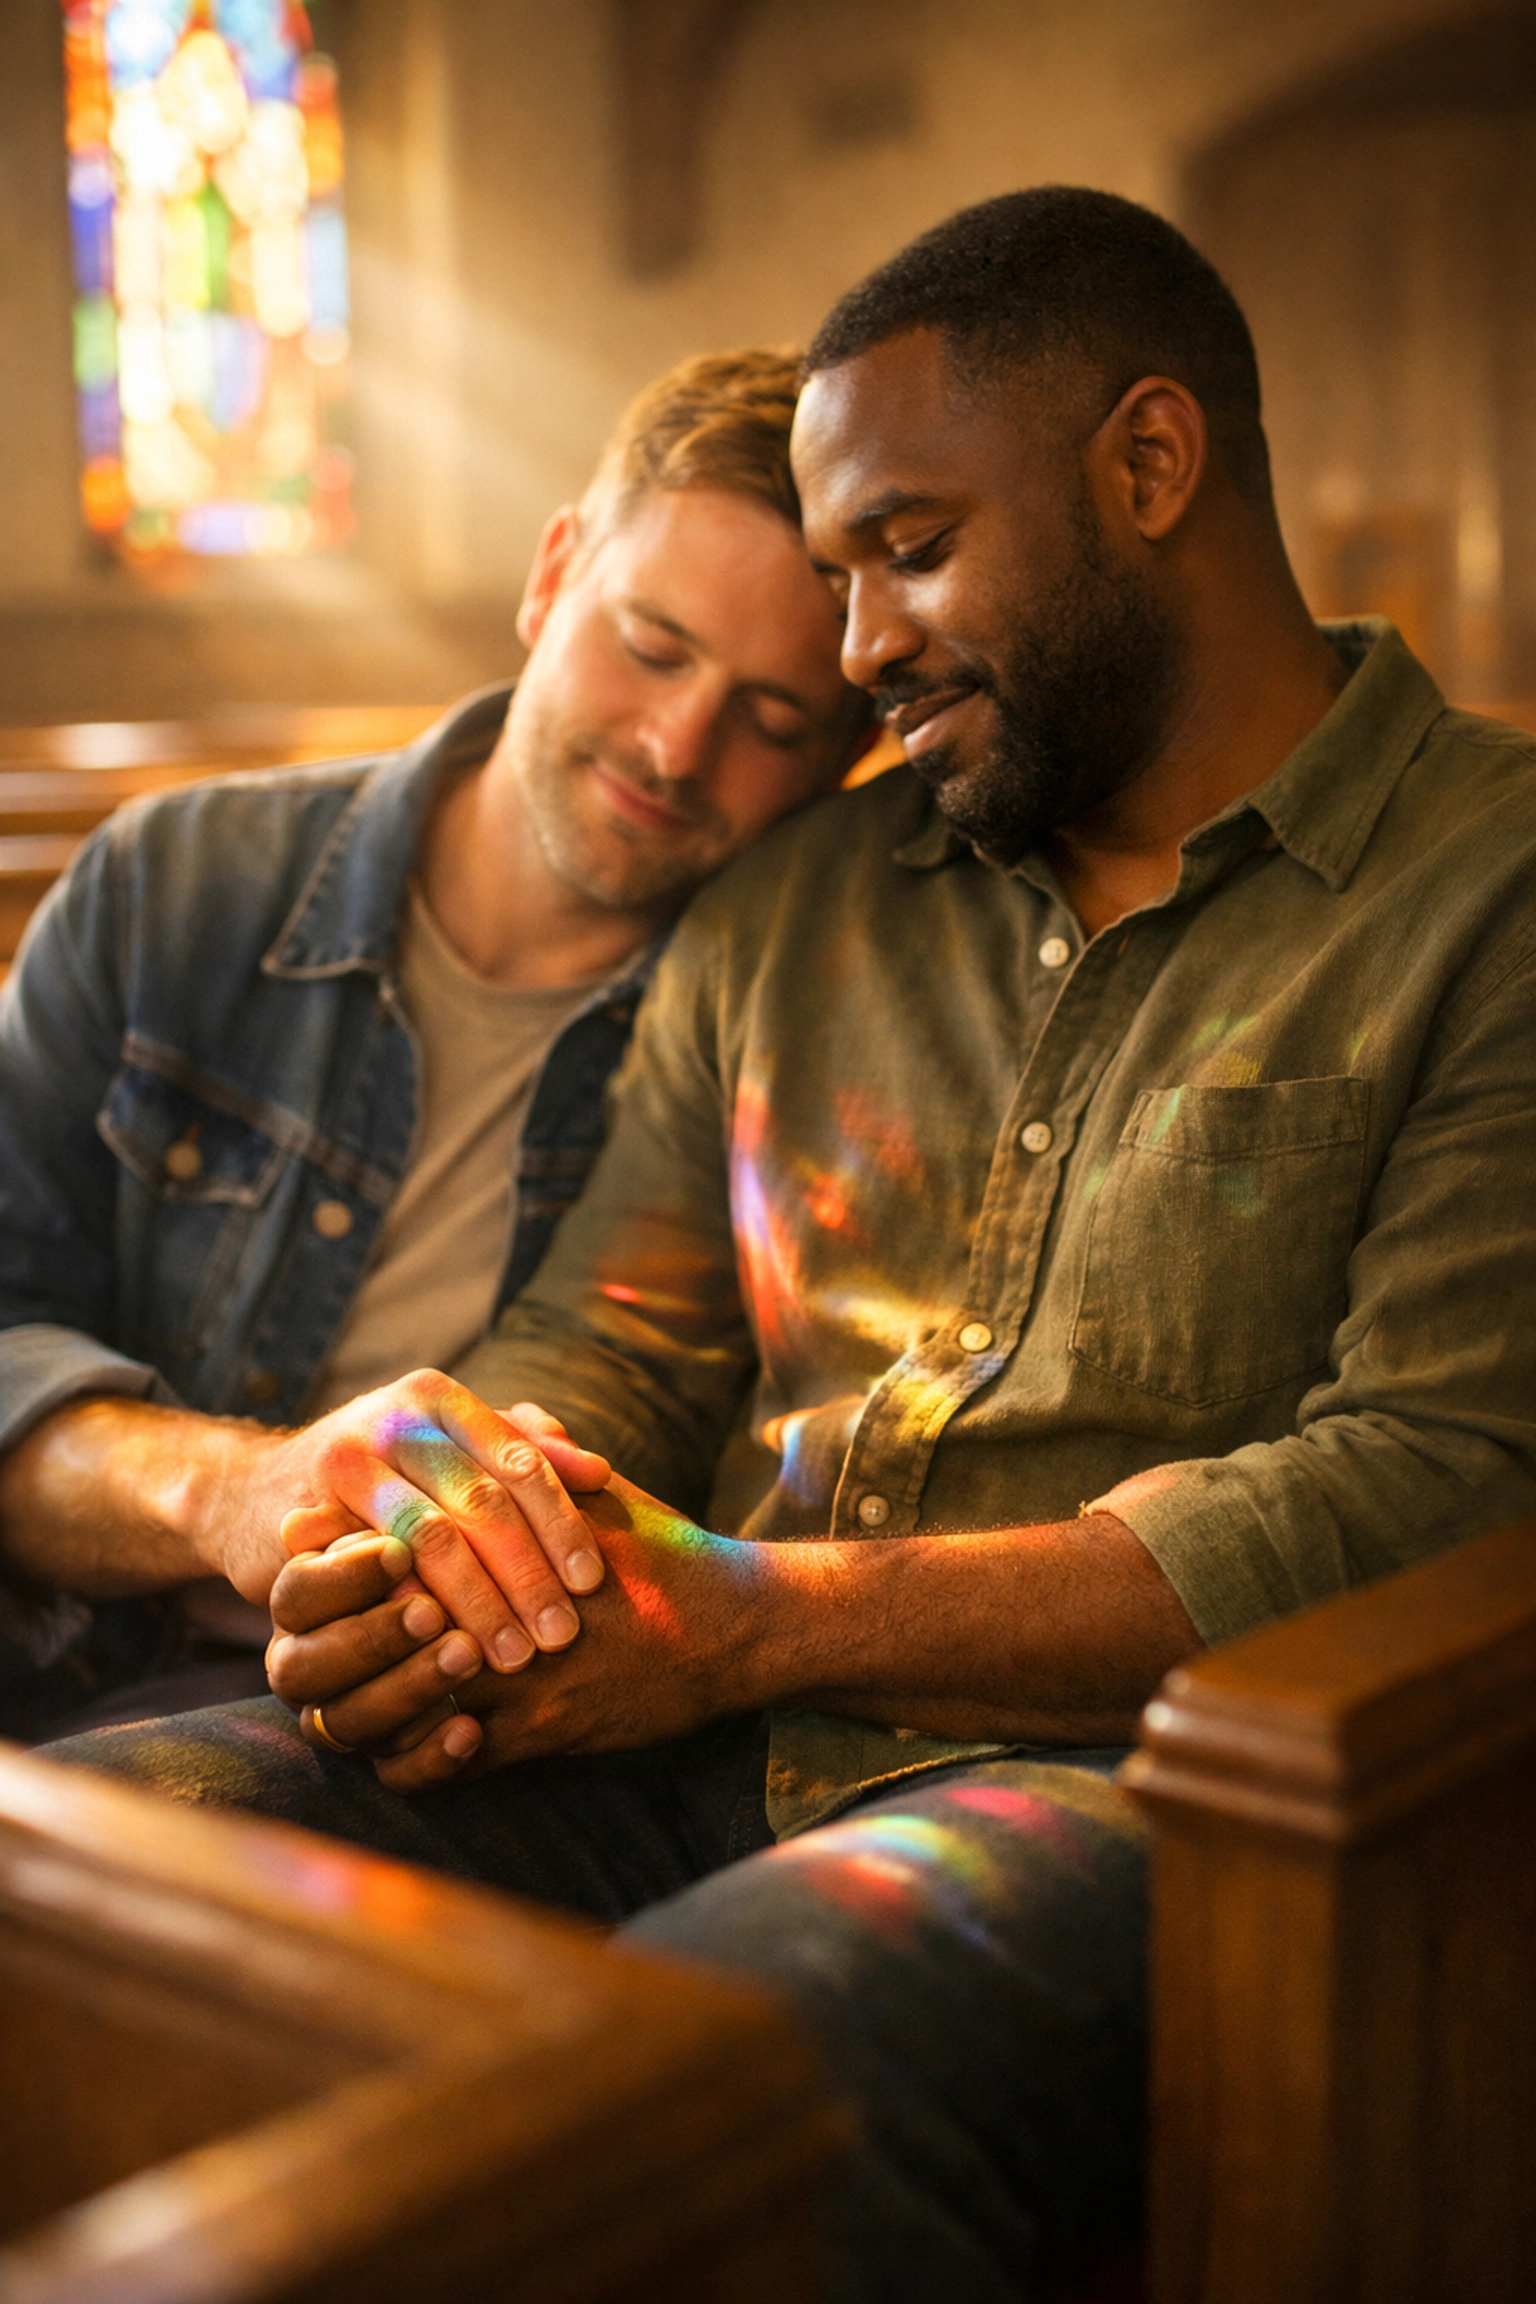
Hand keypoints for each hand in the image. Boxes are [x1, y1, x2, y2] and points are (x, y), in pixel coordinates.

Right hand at [258, 1375, 610, 1672]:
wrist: (259, 1494)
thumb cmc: (380, 1480)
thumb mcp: (447, 1453)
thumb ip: (519, 1451)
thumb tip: (597, 1470)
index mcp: (442, 1400)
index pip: (520, 1462)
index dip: (561, 1523)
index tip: (594, 1583)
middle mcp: (397, 1418)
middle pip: (482, 1501)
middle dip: (527, 1574)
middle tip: (562, 1634)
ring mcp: (349, 1460)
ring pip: (433, 1537)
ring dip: (479, 1602)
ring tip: (515, 1655)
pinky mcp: (309, 1509)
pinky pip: (376, 1566)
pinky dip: (417, 1610)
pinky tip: (446, 1648)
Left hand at [266, 1474, 766, 1790]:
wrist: (733, 1624)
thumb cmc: (662, 1552)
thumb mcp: (595, 1490)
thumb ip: (538, 1454)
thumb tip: (511, 1415)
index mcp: (486, 1543)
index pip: (370, 1556)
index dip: (326, 1563)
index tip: (308, 1559)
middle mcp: (484, 1609)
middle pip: (359, 1637)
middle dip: (325, 1645)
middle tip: (307, 1643)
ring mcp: (505, 1678)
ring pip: (383, 1712)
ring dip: (359, 1709)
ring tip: (349, 1696)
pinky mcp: (533, 1736)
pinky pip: (439, 1764)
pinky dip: (413, 1758)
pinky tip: (411, 1740)